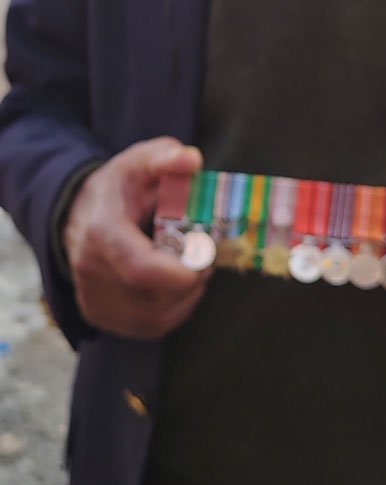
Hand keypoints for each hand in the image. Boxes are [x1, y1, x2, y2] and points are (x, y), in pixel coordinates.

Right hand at [63, 138, 208, 339]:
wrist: (77, 214)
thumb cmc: (118, 187)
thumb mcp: (139, 161)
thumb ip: (165, 157)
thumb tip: (193, 160)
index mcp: (102, 232)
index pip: (140, 269)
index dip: (180, 274)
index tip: (207, 258)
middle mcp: (91, 271)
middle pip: (153, 298)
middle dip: (191, 282)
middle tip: (208, 257)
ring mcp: (93, 298)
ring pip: (154, 319)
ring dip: (186, 299)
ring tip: (194, 269)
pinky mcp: (100, 316)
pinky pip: (148, 328)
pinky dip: (173, 311)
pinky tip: (179, 287)